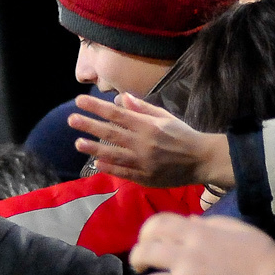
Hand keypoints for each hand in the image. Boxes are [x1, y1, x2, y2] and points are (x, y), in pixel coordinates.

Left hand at [66, 93, 233, 188]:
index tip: (80, 101)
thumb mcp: (166, 117)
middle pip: (111, 133)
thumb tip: (121, 97)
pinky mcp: (145, 177)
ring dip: (94, 148)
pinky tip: (97, 163)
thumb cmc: (182, 135)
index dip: (97, 107)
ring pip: (114, 154)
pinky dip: (110, 168)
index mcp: (149, 126)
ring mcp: (143, 161)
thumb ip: (142, 109)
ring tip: (78, 143)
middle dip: (90, 125)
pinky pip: (124, 172)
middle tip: (71, 119)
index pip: (117, 114)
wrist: (203, 160)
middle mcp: (144, 143)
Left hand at [130, 214, 274, 274]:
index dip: (145, 233)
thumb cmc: (262, 255)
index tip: (147, 243)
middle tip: (142, 269)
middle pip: (142, 254)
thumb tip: (187, 222)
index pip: (155, 225)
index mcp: (197, 234)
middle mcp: (186, 257)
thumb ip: (209, 225)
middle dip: (136, 260)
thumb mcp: (237, 229)